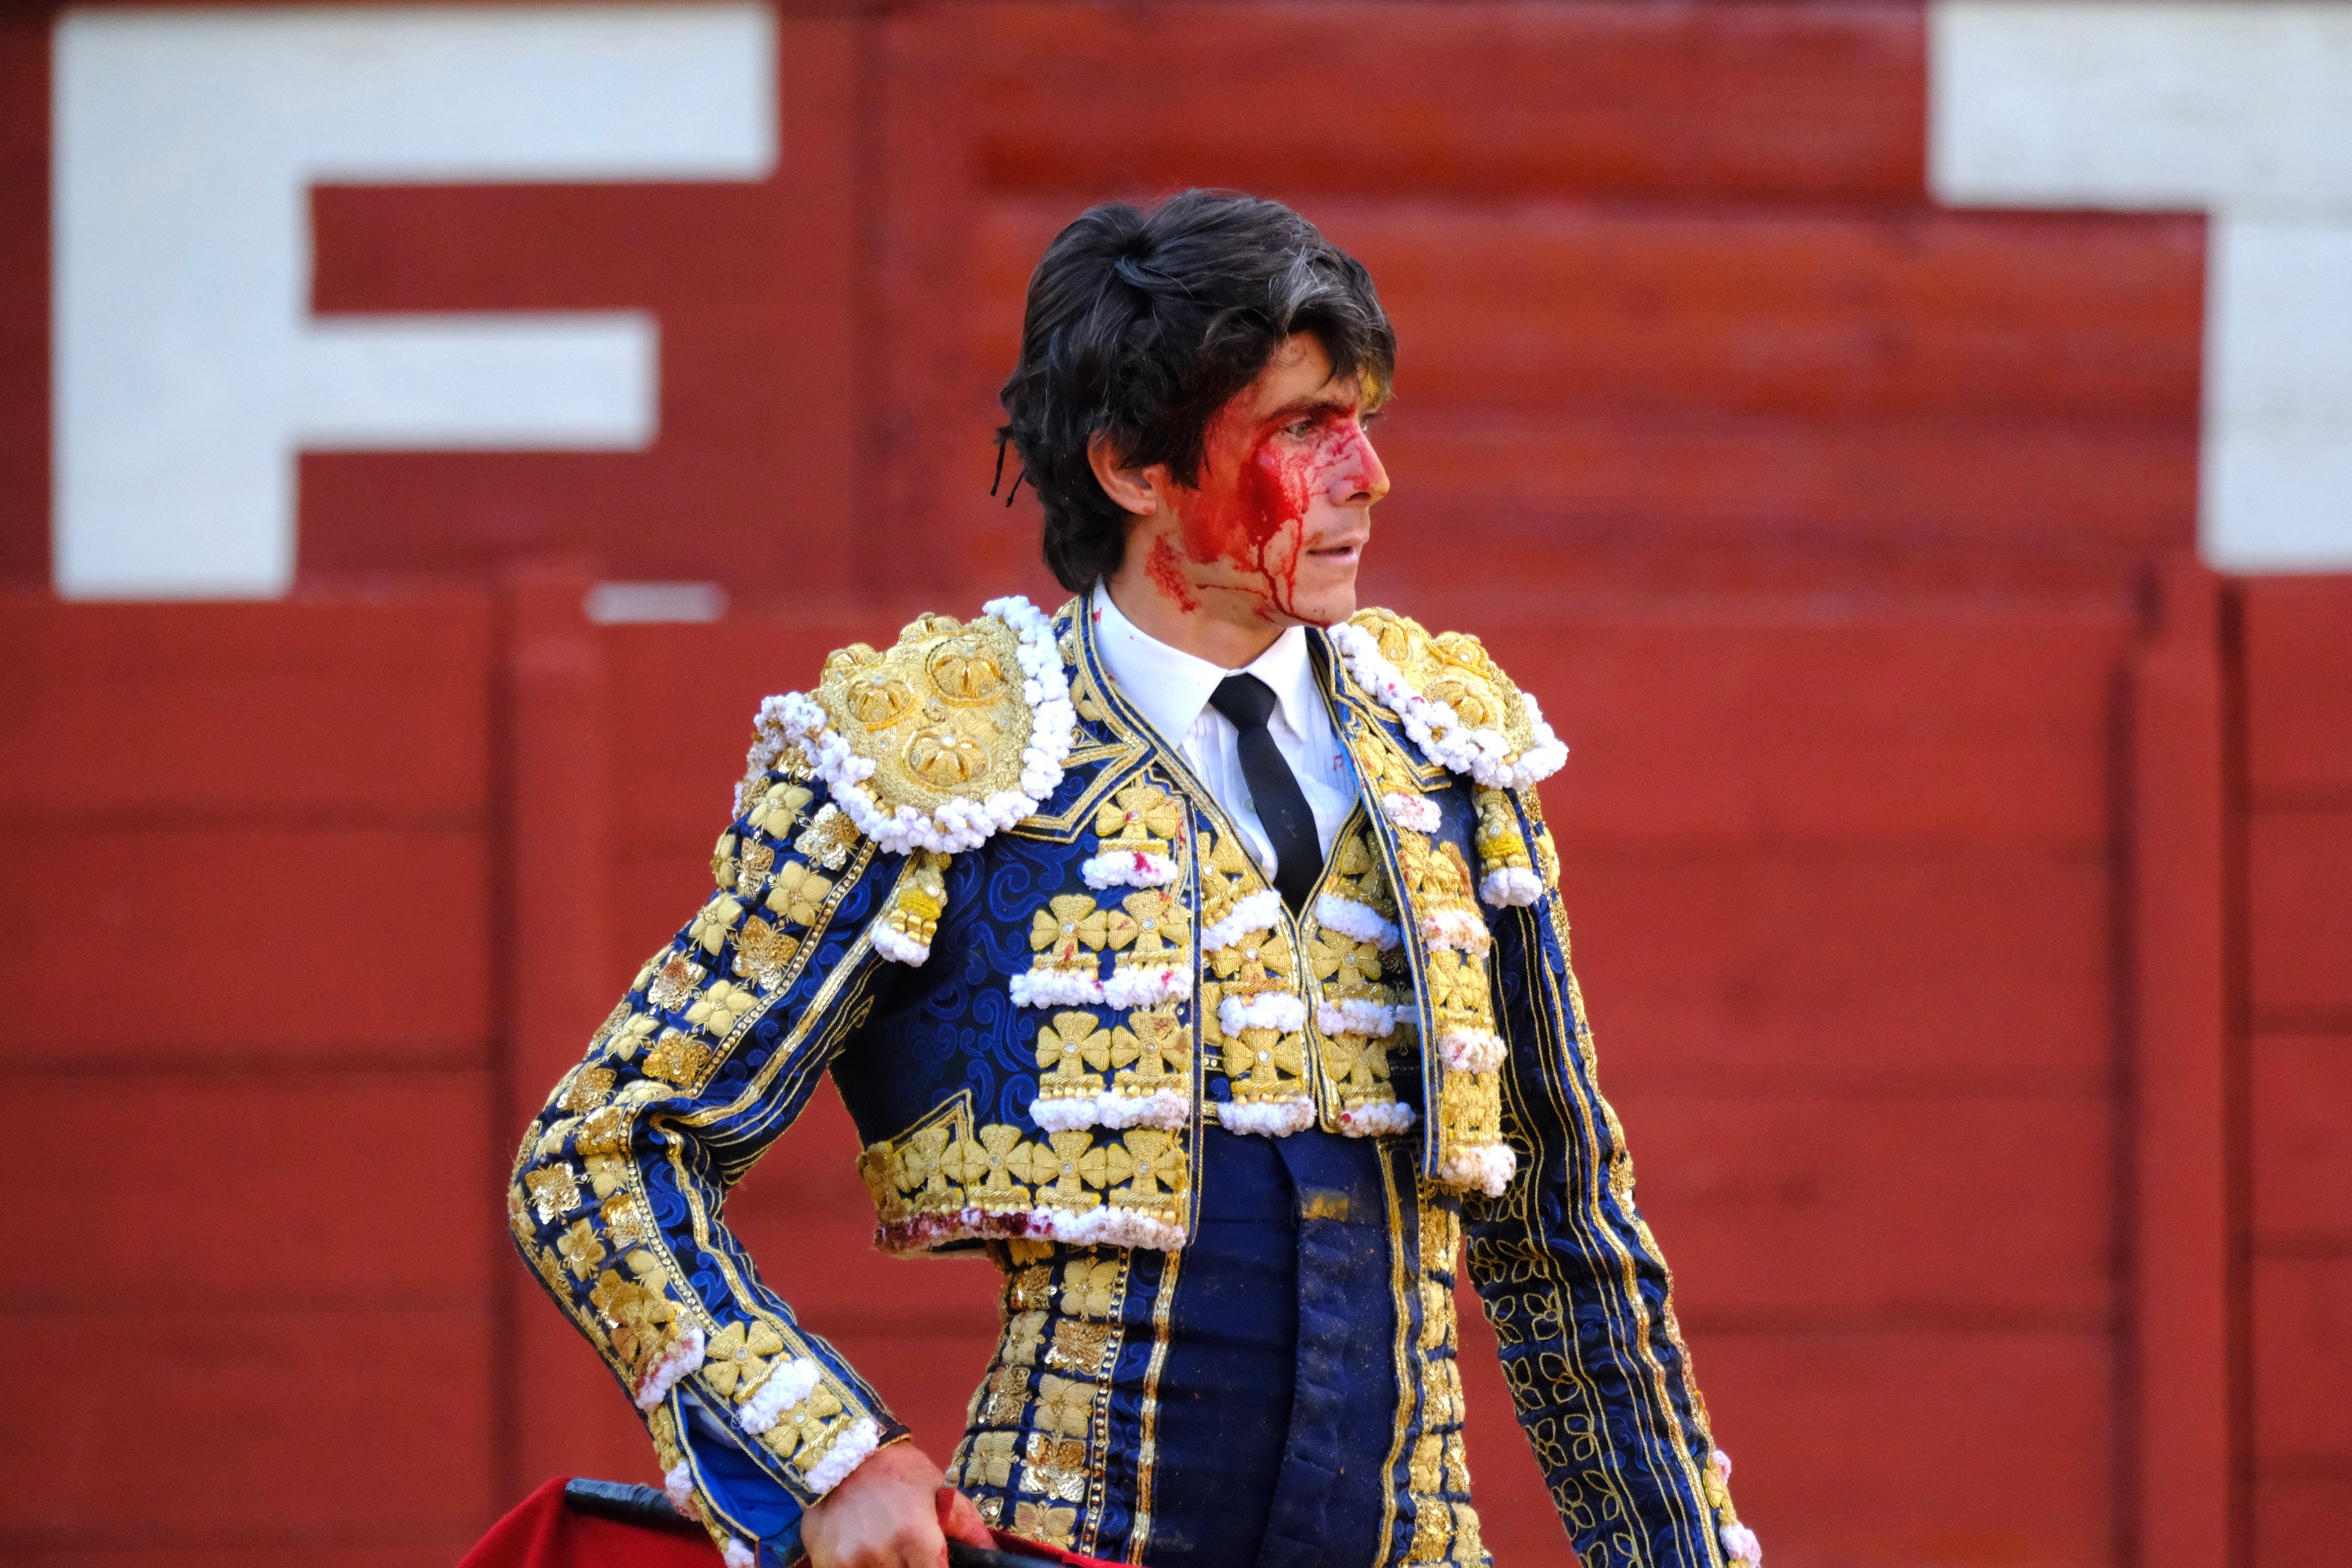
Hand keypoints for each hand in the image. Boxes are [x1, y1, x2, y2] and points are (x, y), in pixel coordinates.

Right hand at [800, 1441, 990, 1567]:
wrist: (840, 1450)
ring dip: (889, 1565)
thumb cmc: (896, 1469)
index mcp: (916, 1537)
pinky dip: (863, 1566)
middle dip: (913, 1565)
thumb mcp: (939, 1489)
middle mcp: (882, 1555)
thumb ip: (966, 1526)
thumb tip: (992, 1554)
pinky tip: (865, 1550)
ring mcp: (852, 1563)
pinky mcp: (828, 1564)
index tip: (936, 1560)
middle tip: (912, 1548)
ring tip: (889, 1545)